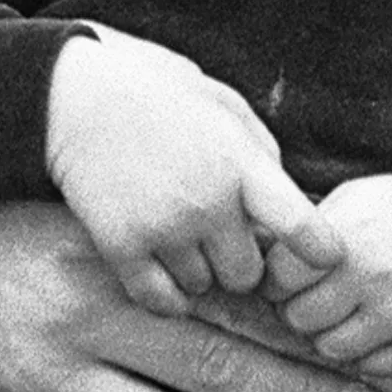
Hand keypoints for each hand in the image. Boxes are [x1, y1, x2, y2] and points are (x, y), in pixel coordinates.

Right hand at [0, 202, 386, 391]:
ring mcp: (84, 339)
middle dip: (322, 362)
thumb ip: (171, 225)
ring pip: (209, 378)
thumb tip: (264, 230)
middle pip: (244, 326)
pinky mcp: (54, 387)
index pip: (245, 270)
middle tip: (390, 388)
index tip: (370, 319)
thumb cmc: (15, 219)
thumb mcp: (97, 203)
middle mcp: (118, 281)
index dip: (313, 301)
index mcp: (136, 230)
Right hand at [44, 31, 319, 307]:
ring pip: (204, 288)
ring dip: (197, 272)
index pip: (303, 228)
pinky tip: (160, 269)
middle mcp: (207, 202)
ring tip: (178, 237)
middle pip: (249, 274)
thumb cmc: (154, 91)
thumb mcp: (221, 104)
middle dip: (240, 262)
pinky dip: (165, 294)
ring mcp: (163, 227)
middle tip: (219, 239)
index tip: (319, 259)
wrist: (73, 95)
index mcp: (241, 163)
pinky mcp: (121, 246)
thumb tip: (291, 202)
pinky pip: (160, 300)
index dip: (319, 253)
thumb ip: (260, 153)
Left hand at [261, 171, 391, 390]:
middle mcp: (376, 278)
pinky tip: (380, 324)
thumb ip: (309, 231)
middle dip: (299, 309)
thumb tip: (249, 256)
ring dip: (331, 334)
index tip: (290, 275)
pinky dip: (367, 352)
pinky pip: (369, 368)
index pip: (277, 277)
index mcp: (352, 235)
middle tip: (318, 295)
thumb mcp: (357, 199)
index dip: (277, 277)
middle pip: (298, 318)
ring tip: (350, 309)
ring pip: (329, 350)